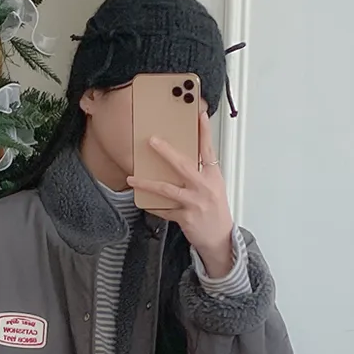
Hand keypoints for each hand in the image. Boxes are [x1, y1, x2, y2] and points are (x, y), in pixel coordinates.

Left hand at [128, 103, 235, 276]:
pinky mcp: (185, 218)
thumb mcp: (214, 186)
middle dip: (166, 152)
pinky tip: (142, 201)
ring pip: (167, 189)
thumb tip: (184, 155)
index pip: (208, 149)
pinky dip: (153, 206)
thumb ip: (202, 170)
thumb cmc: (216, 210)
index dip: (204, 132)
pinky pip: (164, 210)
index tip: (199, 115)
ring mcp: (194, 203)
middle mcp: (204, 187)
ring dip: (147, 183)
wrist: (220, 238)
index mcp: (212, 176)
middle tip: (152, 141)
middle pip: (183, 165)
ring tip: (133, 178)